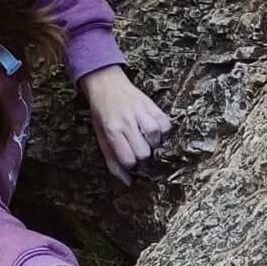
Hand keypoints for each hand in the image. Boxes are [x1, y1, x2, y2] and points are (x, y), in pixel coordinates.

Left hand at [79, 65, 170, 184]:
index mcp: (112, 130)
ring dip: (153, 144)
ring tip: (146, 142)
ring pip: (156, 138)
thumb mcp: (101, 136)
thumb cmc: (102, 113)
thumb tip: (128, 182)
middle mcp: (127, 121)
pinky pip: (165, 124)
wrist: (106, 83)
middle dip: (143, 158)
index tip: (131, 163)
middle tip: (139, 153)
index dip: (132, 167)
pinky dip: (163, 132)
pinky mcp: (151, 105)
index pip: (128, 159)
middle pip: (144, 152)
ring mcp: (140, 112)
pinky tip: (155, 132)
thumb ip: (112, 160)